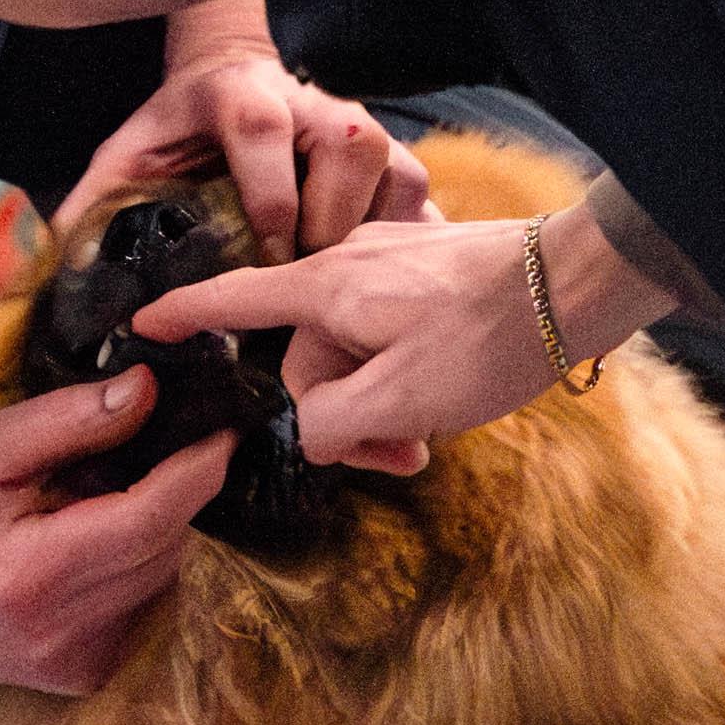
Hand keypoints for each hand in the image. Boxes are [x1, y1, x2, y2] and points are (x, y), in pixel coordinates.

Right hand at [0, 378, 230, 695]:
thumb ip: (69, 420)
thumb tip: (149, 391)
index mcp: (31, 576)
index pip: (153, 518)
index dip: (198, 467)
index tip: (222, 425)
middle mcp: (60, 634)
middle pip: (170, 548)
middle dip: (174, 492)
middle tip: (145, 447)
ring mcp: (76, 665)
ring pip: (164, 578)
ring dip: (154, 529)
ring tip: (96, 497)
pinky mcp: (83, 675)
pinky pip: (144, 605)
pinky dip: (133, 565)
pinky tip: (85, 543)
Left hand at [55, 0, 431, 260]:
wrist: (230, 81)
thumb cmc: (177, 131)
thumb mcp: (127, 157)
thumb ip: (93, 207)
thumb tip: (56, 275)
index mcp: (238, 92)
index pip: (260, 128)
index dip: (268, 194)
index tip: (266, 254)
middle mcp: (309, 100)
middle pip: (349, 144)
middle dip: (332, 219)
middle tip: (308, 281)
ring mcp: (356, 122)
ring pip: (394, 165)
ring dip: (373, 231)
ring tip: (343, 285)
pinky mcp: (388, 149)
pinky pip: (418, 190)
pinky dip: (404, 237)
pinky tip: (380, 280)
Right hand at [135, 195, 669, 474]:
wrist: (580, 284)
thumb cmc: (490, 338)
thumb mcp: (401, 401)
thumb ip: (331, 424)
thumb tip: (311, 431)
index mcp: (327, 289)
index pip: (234, 300)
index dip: (184, 316)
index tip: (145, 324)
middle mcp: (349, 265)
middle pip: (308, 356)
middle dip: (341, 416)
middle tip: (399, 460)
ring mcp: (391, 264)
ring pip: (355, 350)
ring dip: (382, 404)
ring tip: (430, 439)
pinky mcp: (429, 271)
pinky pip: (389, 331)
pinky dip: (405, 375)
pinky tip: (446, 402)